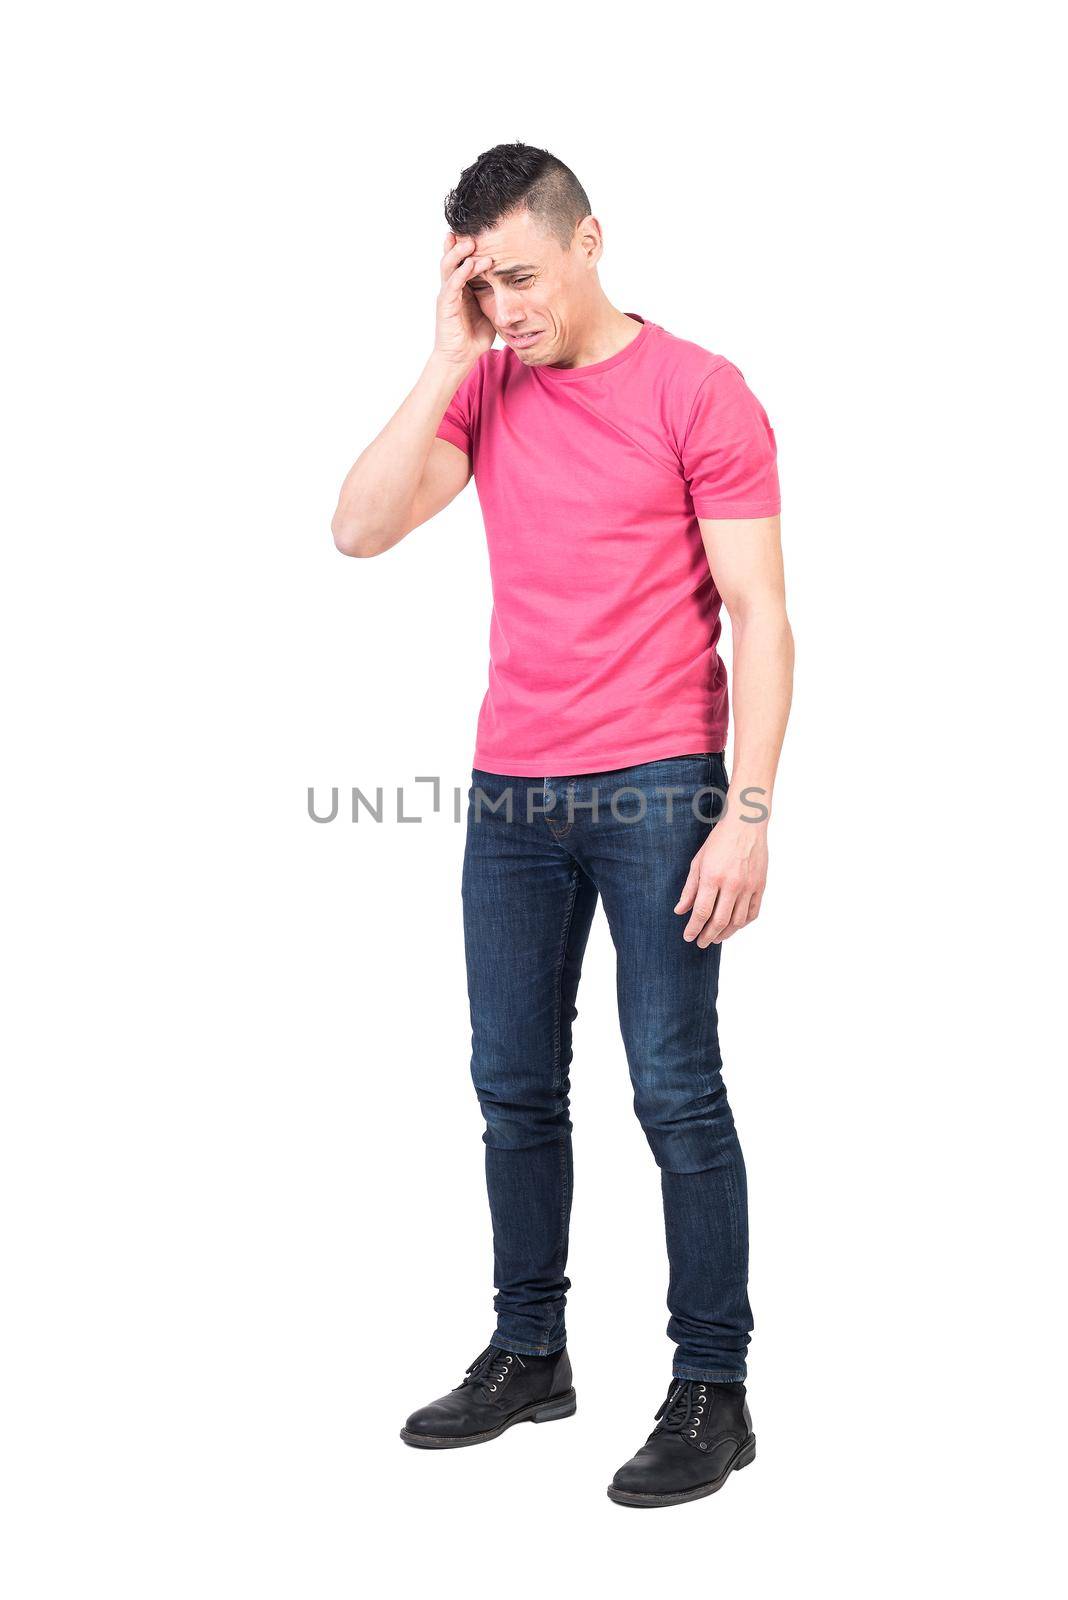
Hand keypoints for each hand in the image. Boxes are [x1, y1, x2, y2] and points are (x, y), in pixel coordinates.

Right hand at [436, 233, 495, 367]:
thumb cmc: (474, 337)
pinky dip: (461, 273)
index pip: (464, 262)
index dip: (470, 249)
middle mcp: (452, 288)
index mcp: (462, 288)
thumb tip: (517, 287)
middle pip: (453, 258)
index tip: (484, 235)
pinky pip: (452, 284)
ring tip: (471, 242)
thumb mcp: (491, 312)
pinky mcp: (446, 305)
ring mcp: (447, 295)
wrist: (460, 358)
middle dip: (461, 244)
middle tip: (474, 231)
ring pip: (449, 266)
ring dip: (459, 253)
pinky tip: (471, 264)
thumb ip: (497, 297)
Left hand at [674, 817, 767, 946]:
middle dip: (708, 936)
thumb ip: (689, 889)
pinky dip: (743, 924)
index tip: (688, 937)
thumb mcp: (698, 862)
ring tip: (716, 938)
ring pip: (737, 921)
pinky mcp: (760, 886)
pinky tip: (734, 926)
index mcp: (713, 877)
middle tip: (701, 943)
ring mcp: (749, 886)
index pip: (702, 912)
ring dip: (725, 934)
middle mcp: (732, 884)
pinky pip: (753, 913)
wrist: (746, 826)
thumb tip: (680, 911)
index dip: (694, 928)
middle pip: (719, 921)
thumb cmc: (719, 841)